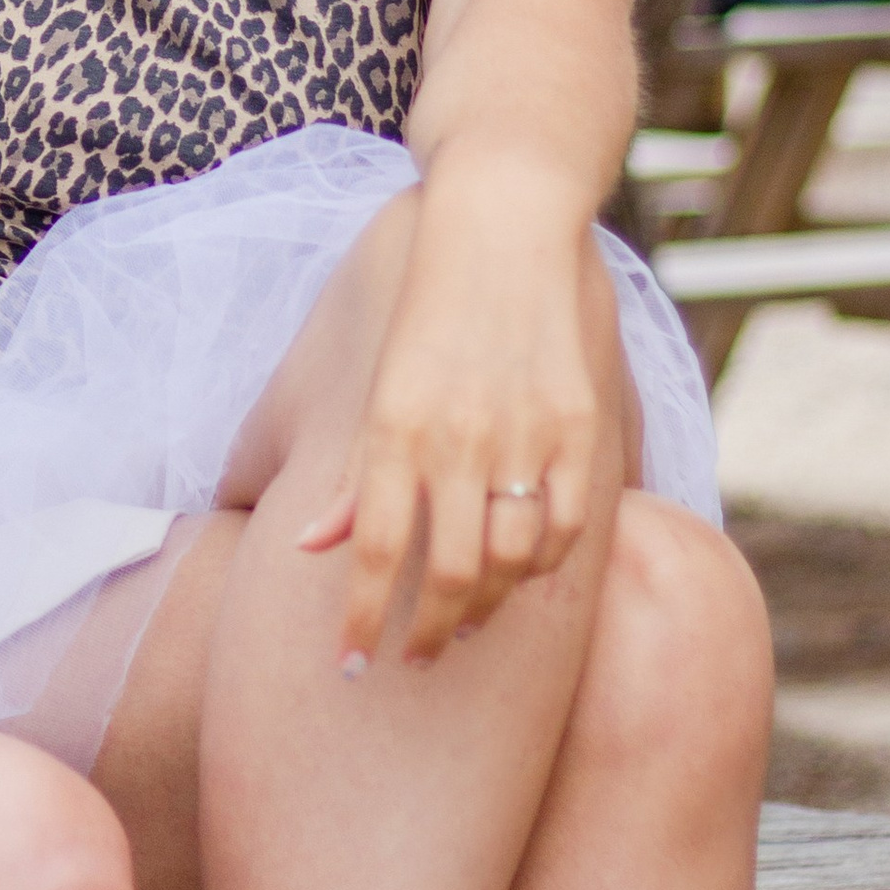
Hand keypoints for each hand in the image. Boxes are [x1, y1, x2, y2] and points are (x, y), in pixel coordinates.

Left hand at [299, 172, 600, 668]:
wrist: (502, 225)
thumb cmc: (428, 309)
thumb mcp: (377, 384)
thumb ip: (353, 473)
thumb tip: (311, 548)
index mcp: (395, 426)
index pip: (374, 550)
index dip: (362, 618)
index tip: (350, 664)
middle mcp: (457, 437)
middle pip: (448, 573)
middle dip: (425, 632)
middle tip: (411, 657)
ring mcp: (523, 433)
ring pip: (512, 562)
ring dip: (486, 608)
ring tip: (463, 624)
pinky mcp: (578, 424)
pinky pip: (569, 525)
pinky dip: (544, 565)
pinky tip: (521, 577)